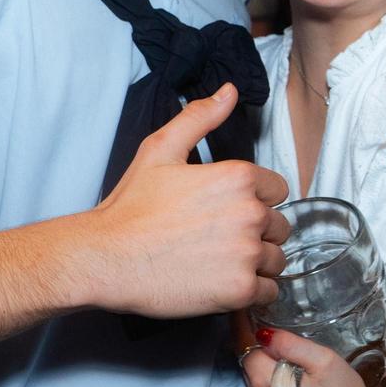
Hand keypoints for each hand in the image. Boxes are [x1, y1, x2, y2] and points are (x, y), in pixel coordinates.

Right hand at [85, 84, 290, 316]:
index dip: (254, 202)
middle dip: (257, 234)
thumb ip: (200, 118)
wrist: (105, 258)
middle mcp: (250, 213)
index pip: (278, 191)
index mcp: (238, 177)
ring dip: (257, 265)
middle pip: (280, 227)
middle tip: (218, 241)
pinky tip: (222, 284)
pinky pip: (268, 293)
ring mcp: (247, 253)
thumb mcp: (160, 150)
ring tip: (219, 264)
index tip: (228, 213)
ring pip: (277, 260)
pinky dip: (251, 293)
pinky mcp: (239, 289)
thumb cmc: (130, 209)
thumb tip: (229, 92)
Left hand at [241, 329, 385, 386]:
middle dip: (249, 340)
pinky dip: (265, 373)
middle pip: (246, 362)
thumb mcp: (322, 360)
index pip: (243, 347)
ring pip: (252, 375)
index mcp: (265, 384)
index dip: (243, 325)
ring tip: (272, 338)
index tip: (244, 307)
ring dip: (259, 357)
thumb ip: (290, 345)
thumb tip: (263, 333)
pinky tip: (280, 364)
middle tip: (259, 315)